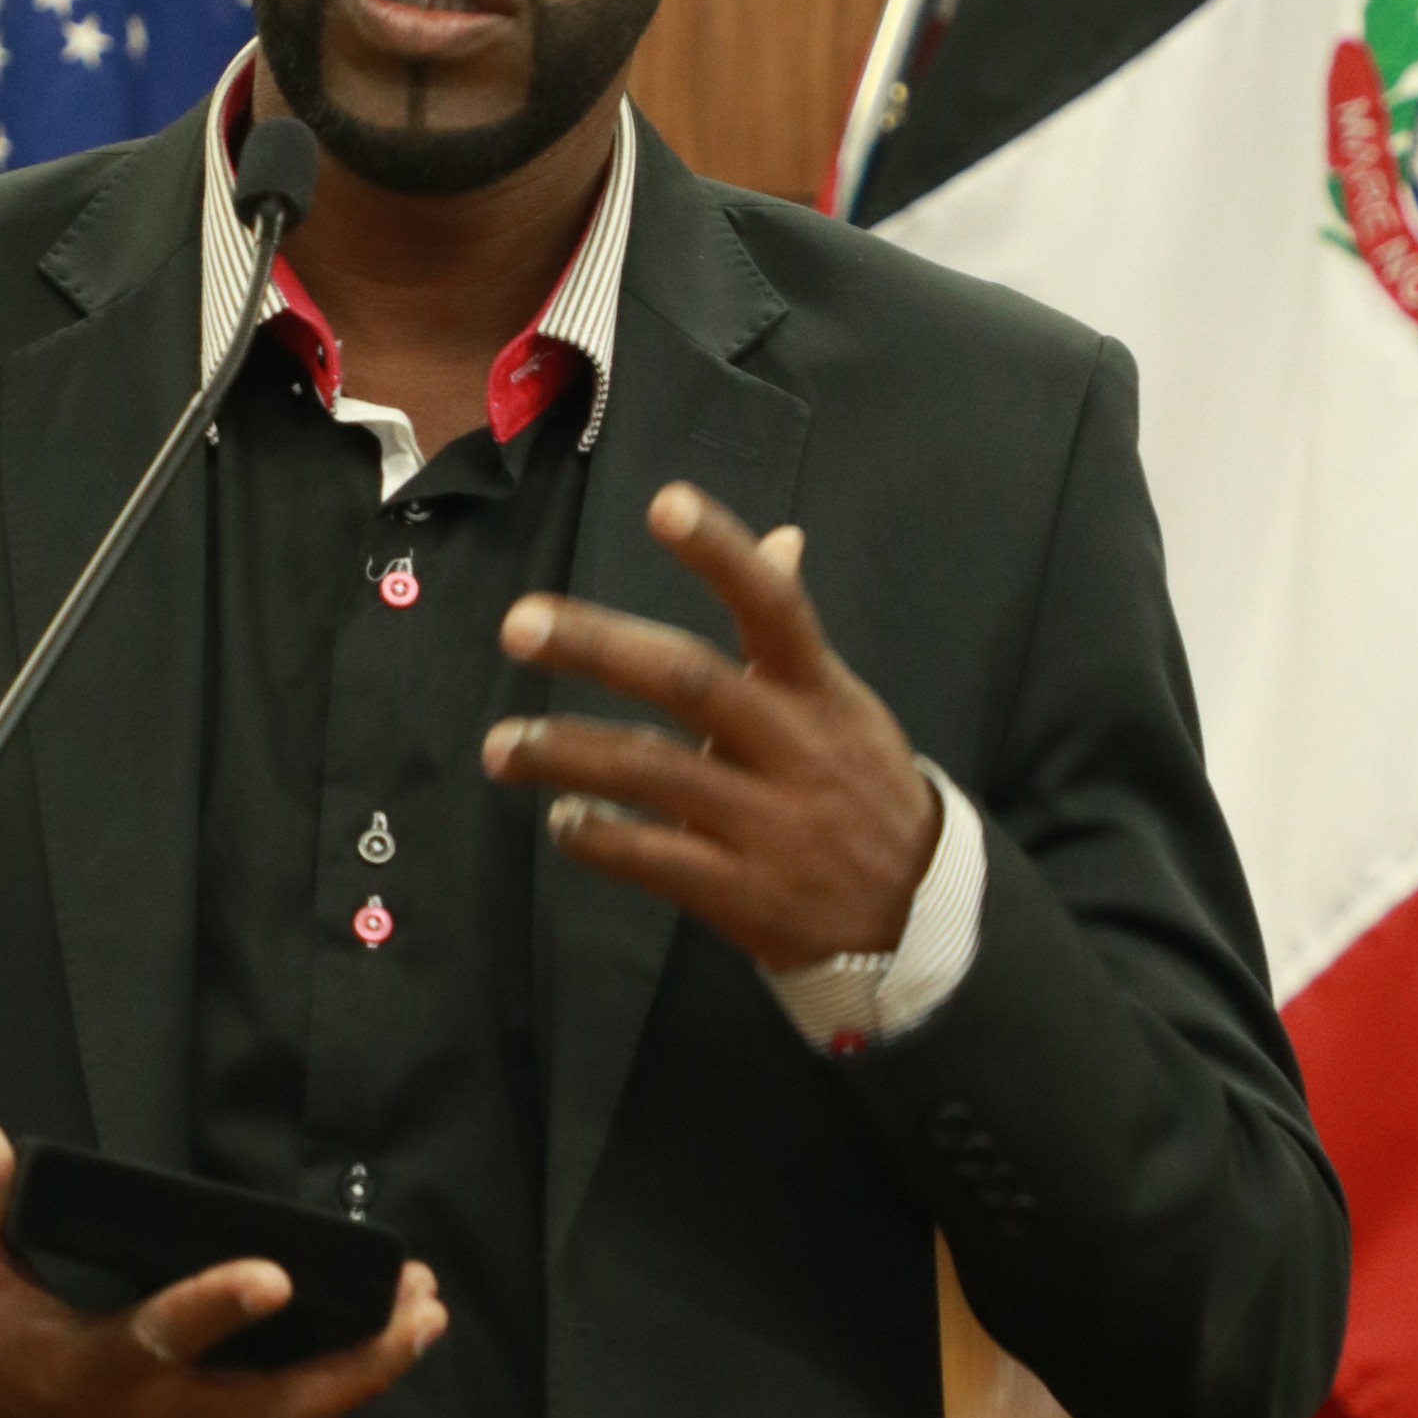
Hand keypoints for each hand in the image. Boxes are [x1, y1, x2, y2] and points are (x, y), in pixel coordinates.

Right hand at [0, 1103, 447, 1417]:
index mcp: (91, 1372)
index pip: (159, 1340)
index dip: (217, 1308)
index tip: (275, 1274)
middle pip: (271, 1410)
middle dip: (353, 1365)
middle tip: (413, 1305)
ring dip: (363, 1373)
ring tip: (420, 1313)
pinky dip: (340, 1384)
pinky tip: (380, 1339)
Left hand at [482, 483, 939, 972]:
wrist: (917, 913)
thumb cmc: (858, 787)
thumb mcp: (841, 704)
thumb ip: (791, 630)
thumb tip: (779, 539)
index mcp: (816, 690)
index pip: (774, 606)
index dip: (722, 554)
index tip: (665, 504)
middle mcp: (793, 747)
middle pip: (690, 682)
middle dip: (599, 648)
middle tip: (518, 624)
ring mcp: (770, 826)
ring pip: (655, 773)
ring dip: (566, 752)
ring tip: (501, 747)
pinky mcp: (745, 896)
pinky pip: (656, 860)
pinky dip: (599, 837)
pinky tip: (561, 817)